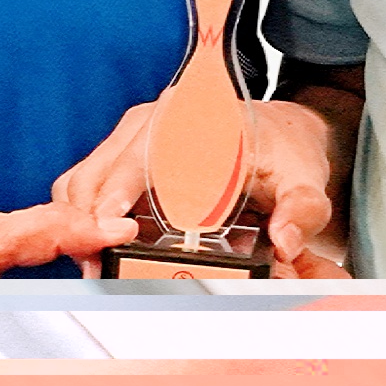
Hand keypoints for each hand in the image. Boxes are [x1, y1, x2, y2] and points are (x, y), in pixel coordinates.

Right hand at [51, 100, 344, 274]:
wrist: (282, 131)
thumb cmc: (287, 152)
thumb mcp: (304, 181)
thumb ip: (301, 211)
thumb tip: (285, 242)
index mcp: (200, 119)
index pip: (146, 153)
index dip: (122, 189)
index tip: (111, 226)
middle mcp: (159, 118)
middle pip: (102, 169)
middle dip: (90, 220)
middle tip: (98, 266)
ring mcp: (136, 133)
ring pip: (84, 178)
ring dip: (81, 223)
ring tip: (97, 265)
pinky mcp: (125, 151)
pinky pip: (87, 184)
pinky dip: (83, 218)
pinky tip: (99, 249)